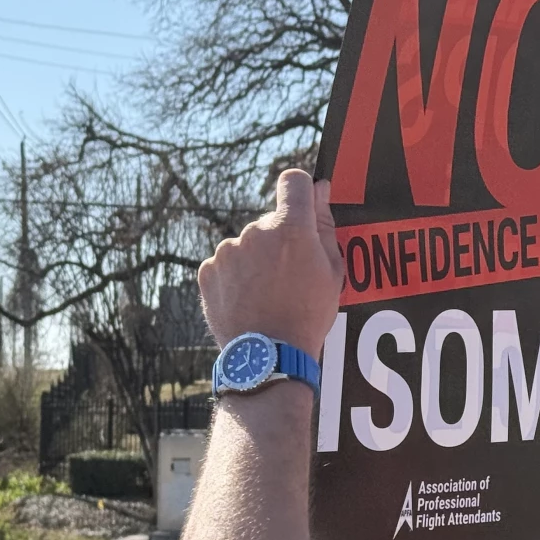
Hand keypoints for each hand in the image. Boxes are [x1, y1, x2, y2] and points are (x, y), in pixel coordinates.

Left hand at [198, 169, 342, 352]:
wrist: (267, 357)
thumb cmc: (307, 315)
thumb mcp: (331, 272)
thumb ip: (324, 225)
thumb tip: (320, 189)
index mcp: (290, 228)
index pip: (293, 182)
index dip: (300, 193)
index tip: (303, 209)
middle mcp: (254, 232)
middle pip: (269, 223)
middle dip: (279, 242)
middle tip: (288, 279)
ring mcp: (227, 251)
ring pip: (246, 245)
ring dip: (255, 261)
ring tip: (266, 296)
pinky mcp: (208, 270)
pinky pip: (226, 264)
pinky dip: (235, 278)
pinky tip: (247, 302)